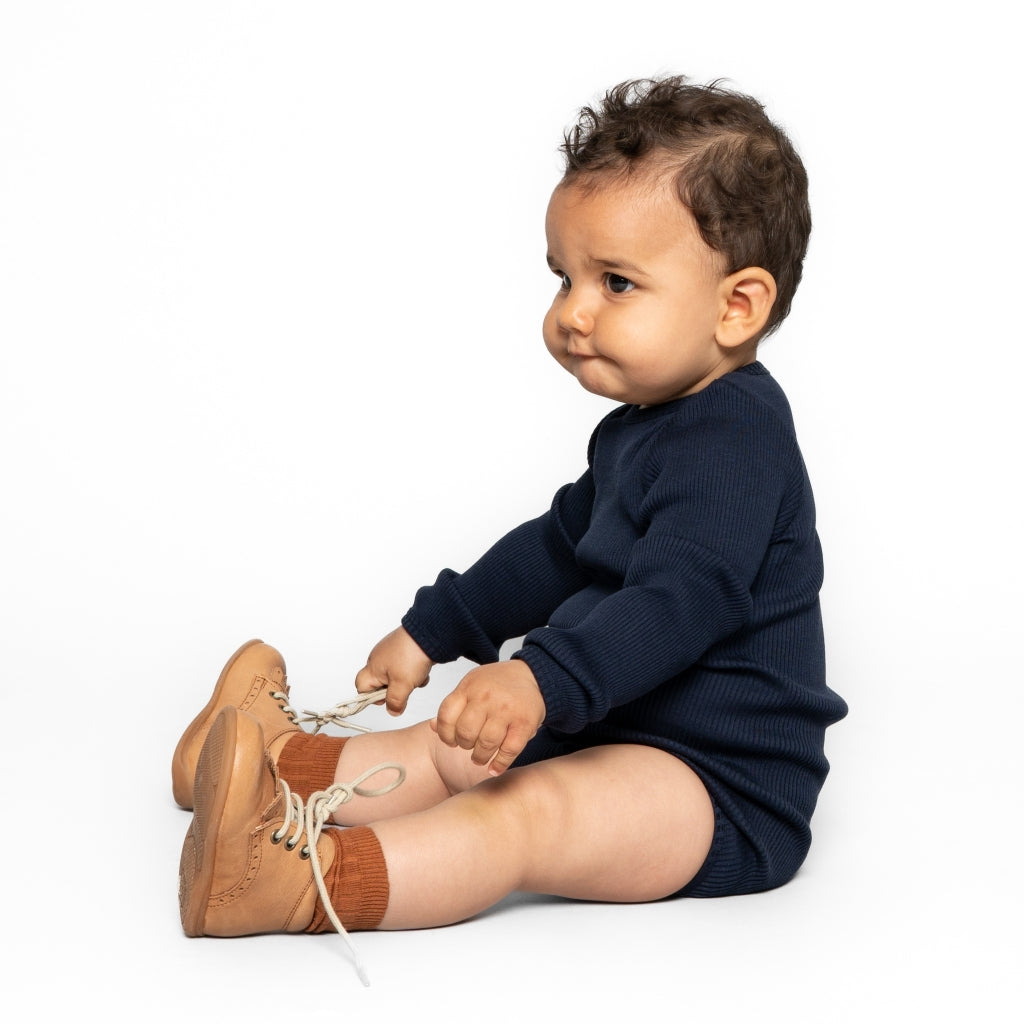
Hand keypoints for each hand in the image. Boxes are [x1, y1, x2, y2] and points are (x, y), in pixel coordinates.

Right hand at [355, 626, 432, 716]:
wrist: (429, 633)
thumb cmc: (411, 654)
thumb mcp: (402, 685)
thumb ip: (394, 702)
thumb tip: (393, 711)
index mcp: (372, 666)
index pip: (361, 687)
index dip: (371, 698)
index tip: (385, 699)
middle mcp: (379, 659)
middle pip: (381, 684)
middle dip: (394, 690)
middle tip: (403, 688)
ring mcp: (392, 653)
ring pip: (396, 677)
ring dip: (407, 681)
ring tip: (416, 677)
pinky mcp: (404, 650)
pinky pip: (406, 668)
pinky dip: (414, 672)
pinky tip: (422, 670)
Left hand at [432, 660, 545, 775]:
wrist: (532, 675)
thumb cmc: (498, 683)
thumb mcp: (471, 686)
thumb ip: (453, 706)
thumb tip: (433, 727)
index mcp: (469, 687)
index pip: (446, 716)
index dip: (445, 734)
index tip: (450, 740)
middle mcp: (487, 697)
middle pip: (465, 732)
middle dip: (464, 744)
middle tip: (469, 746)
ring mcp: (506, 710)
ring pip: (486, 743)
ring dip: (480, 756)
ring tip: (479, 757)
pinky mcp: (524, 723)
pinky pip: (509, 749)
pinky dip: (500, 763)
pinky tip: (495, 768)